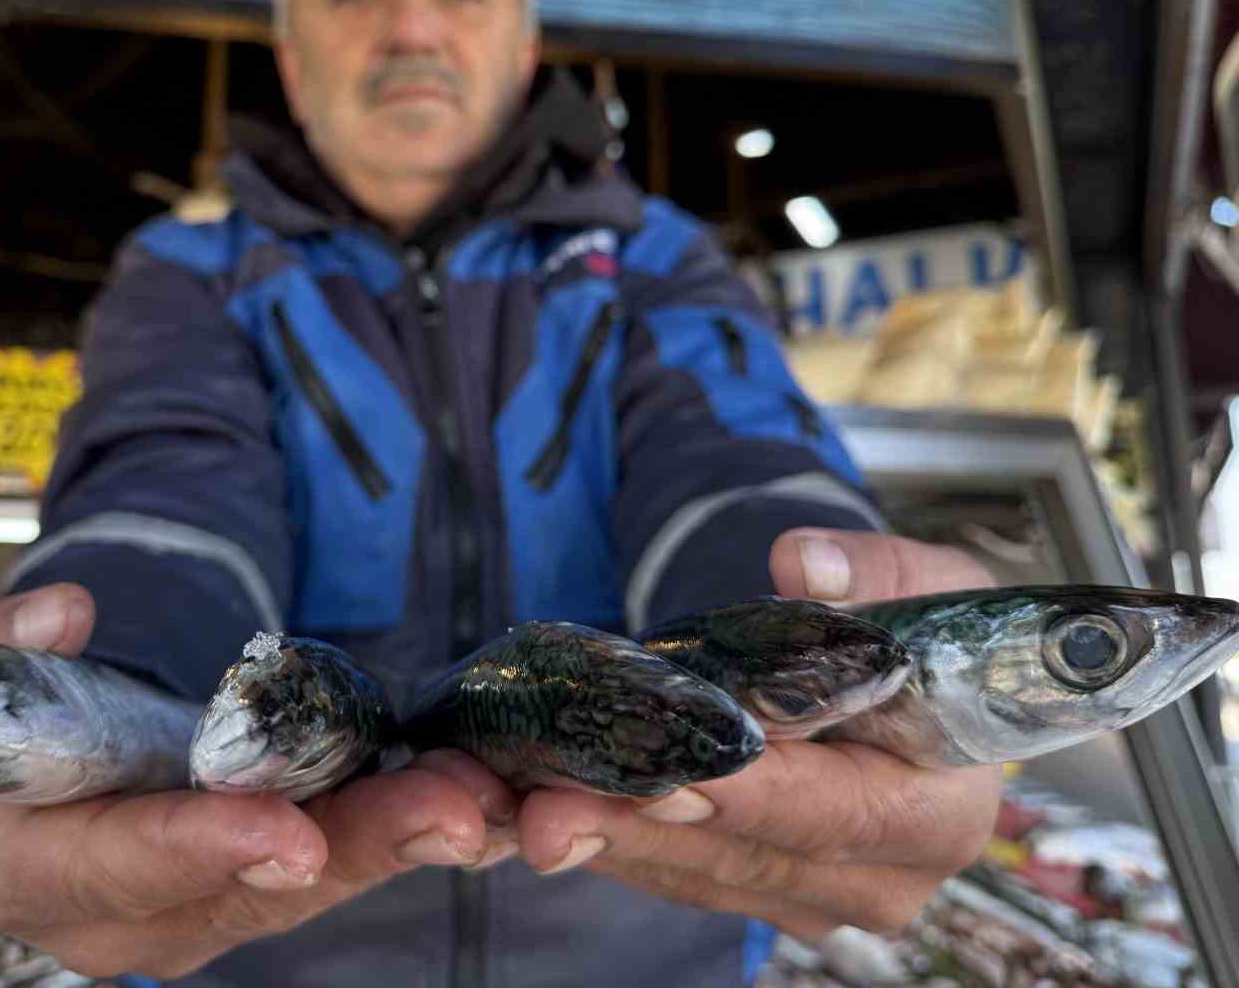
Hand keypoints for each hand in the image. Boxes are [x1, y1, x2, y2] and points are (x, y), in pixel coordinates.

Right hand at [0, 583, 517, 979]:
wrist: (12, 767)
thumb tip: (66, 615)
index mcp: (23, 865)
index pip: (112, 866)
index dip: (197, 847)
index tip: (283, 834)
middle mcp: (113, 914)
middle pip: (240, 893)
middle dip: (348, 852)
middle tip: (443, 815)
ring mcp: (189, 909)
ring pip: (303, 887)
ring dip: (396, 841)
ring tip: (477, 799)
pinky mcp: (246, 885)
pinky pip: (326, 864)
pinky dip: (395, 830)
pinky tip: (468, 795)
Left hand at [512, 529, 1003, 940]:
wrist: (910, 691)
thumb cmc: (918, 637)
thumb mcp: (921, 582)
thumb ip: (869, 571)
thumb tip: (801, 565)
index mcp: (938, 812)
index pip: (833, 812)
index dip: (745, 795)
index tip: (661, 777)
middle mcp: (885, 878)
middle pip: (747, 853)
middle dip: (640, 826)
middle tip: (548, 808)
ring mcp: (820, 899)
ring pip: (699, 873)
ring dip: (608, 839)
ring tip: (525, 809)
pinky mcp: (766, 895)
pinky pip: (680, 875)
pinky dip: (614, 840)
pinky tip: (547, 812)